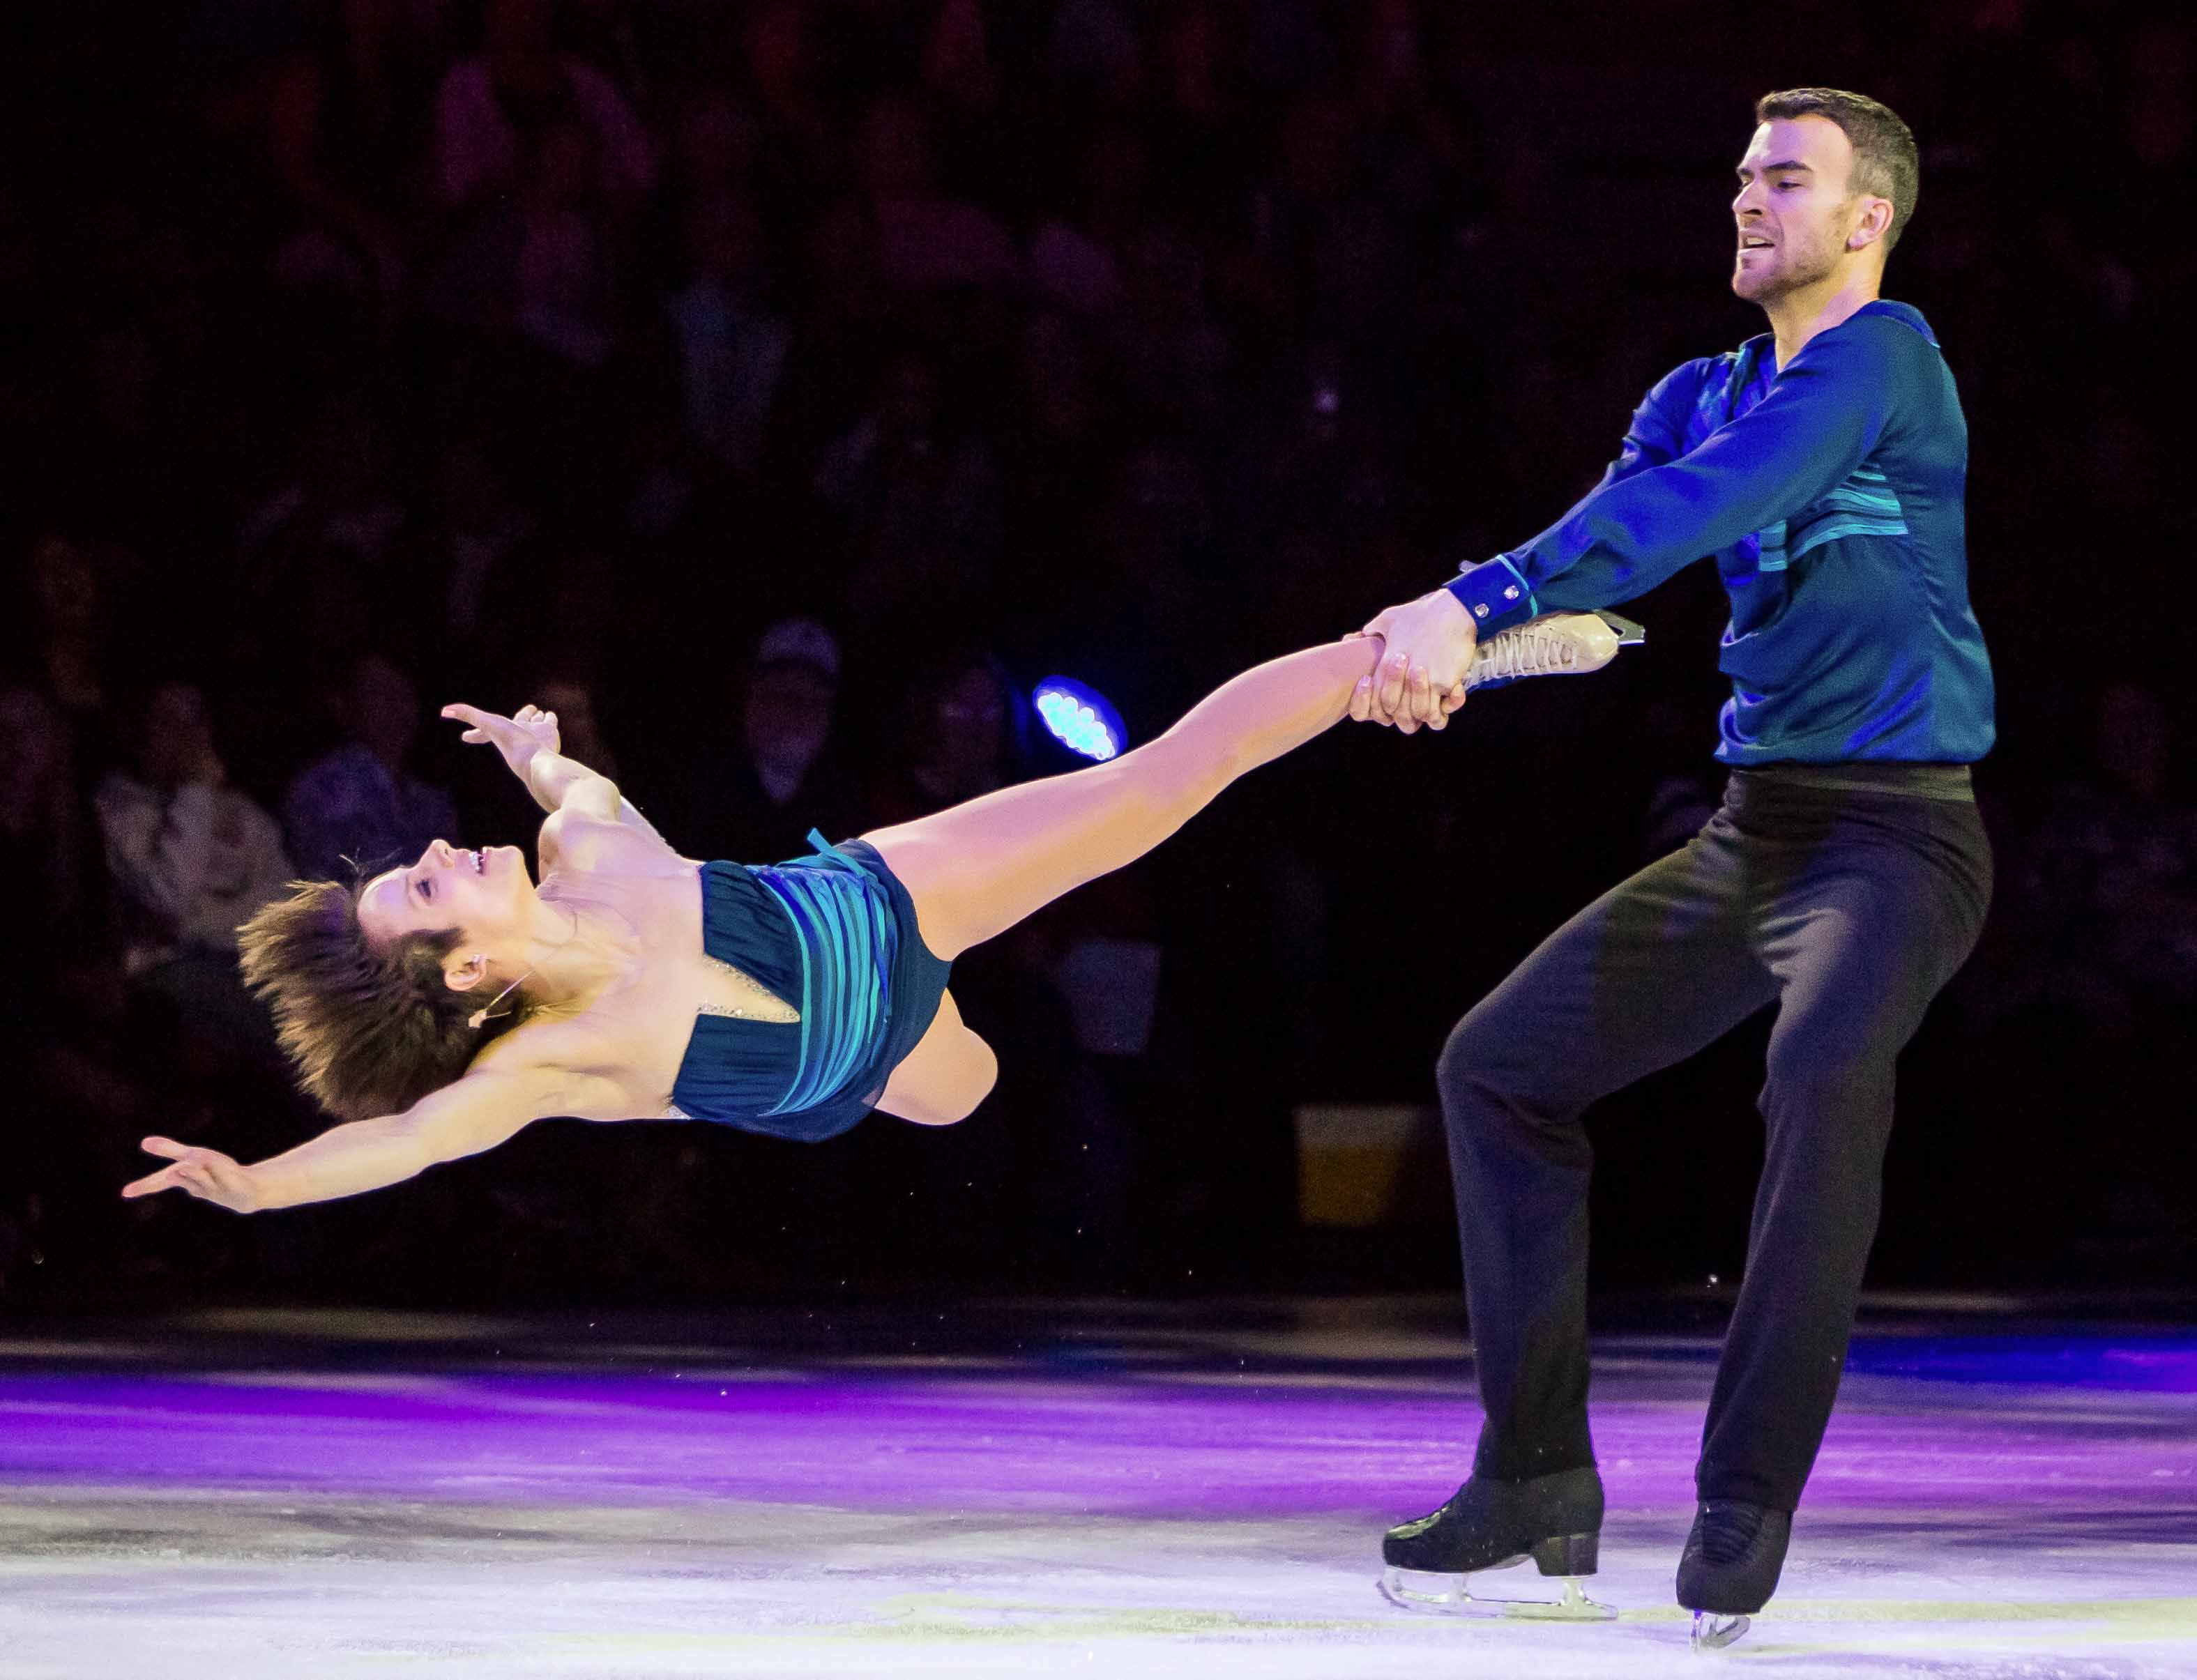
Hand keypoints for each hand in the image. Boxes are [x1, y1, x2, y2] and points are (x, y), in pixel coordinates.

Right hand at [122, 1137, 263, 1212]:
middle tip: (171, 1171)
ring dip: (199, 1168)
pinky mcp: (234, 1188)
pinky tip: (222, 1168)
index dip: (143, 1186)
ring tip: (199, 1161)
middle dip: (175, 1174)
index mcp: (185, 1179)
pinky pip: (225, 1175)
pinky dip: (220, 1169)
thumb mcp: (194, 1157)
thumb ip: (170, 1149)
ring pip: (203, 1175)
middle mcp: (197, 1186)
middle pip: (183, 1179)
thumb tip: (144, 1142)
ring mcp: (215, 1188)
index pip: (160, 1181)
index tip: (124, 1193)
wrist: (247, 1190)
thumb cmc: (217, 1171)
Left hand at [442, 702, 558, 777]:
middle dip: (520, 717)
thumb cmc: (510, 741)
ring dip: (535, 717)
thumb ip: (466, 714)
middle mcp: (517, 733)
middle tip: (520, 713)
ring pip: (533, 721)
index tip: (464, 737)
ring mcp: (534, 733)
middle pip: (516, 721)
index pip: (483, 732)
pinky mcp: (550, 732)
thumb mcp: (486, 722)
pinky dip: (549, 718)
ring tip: (538, 713)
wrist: (536, 759)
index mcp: (500, 733)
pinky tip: (549, 716)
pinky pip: (549, 721)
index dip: (474, 734)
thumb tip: (443, 710)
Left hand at [1347, 589, 1474, 730]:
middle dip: (1401, 712)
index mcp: (1387, 661)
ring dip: (1421, 712)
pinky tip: (1443, 702)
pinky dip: (1442, 711)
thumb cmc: (1421, 613)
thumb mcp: (1389, 618)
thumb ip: (1371, 631)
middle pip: (1394, 710)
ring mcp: (1425, 681)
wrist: (1455, 610)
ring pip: (1417, 714)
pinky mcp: (1445, 682)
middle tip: (1410, 703)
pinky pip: (1440, 710)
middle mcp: (1403, 674)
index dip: (1380, 707)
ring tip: (1428, 702)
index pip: (1376, 698)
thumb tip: (1353, 639)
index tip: (1392, 701)